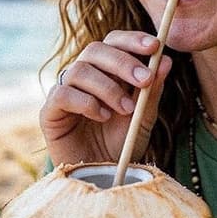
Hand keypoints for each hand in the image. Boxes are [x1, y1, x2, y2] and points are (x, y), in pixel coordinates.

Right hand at [41, 30, 172, 166]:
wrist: (102, 178)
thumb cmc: (122, 144)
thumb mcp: (143, 117)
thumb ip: (152, 90)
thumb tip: (167, 60)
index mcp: (105, 70)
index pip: (113, 42)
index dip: (132, 39)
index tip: (155, 46)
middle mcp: (83, 75)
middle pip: (95, 50)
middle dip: (123, 61)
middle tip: (144, 79)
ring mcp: (64, 91)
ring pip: (79, 70)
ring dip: (108, 87)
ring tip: (126, 109)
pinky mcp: (50, 112)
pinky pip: (62, 94)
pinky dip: (86, 102)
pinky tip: (102, 117)